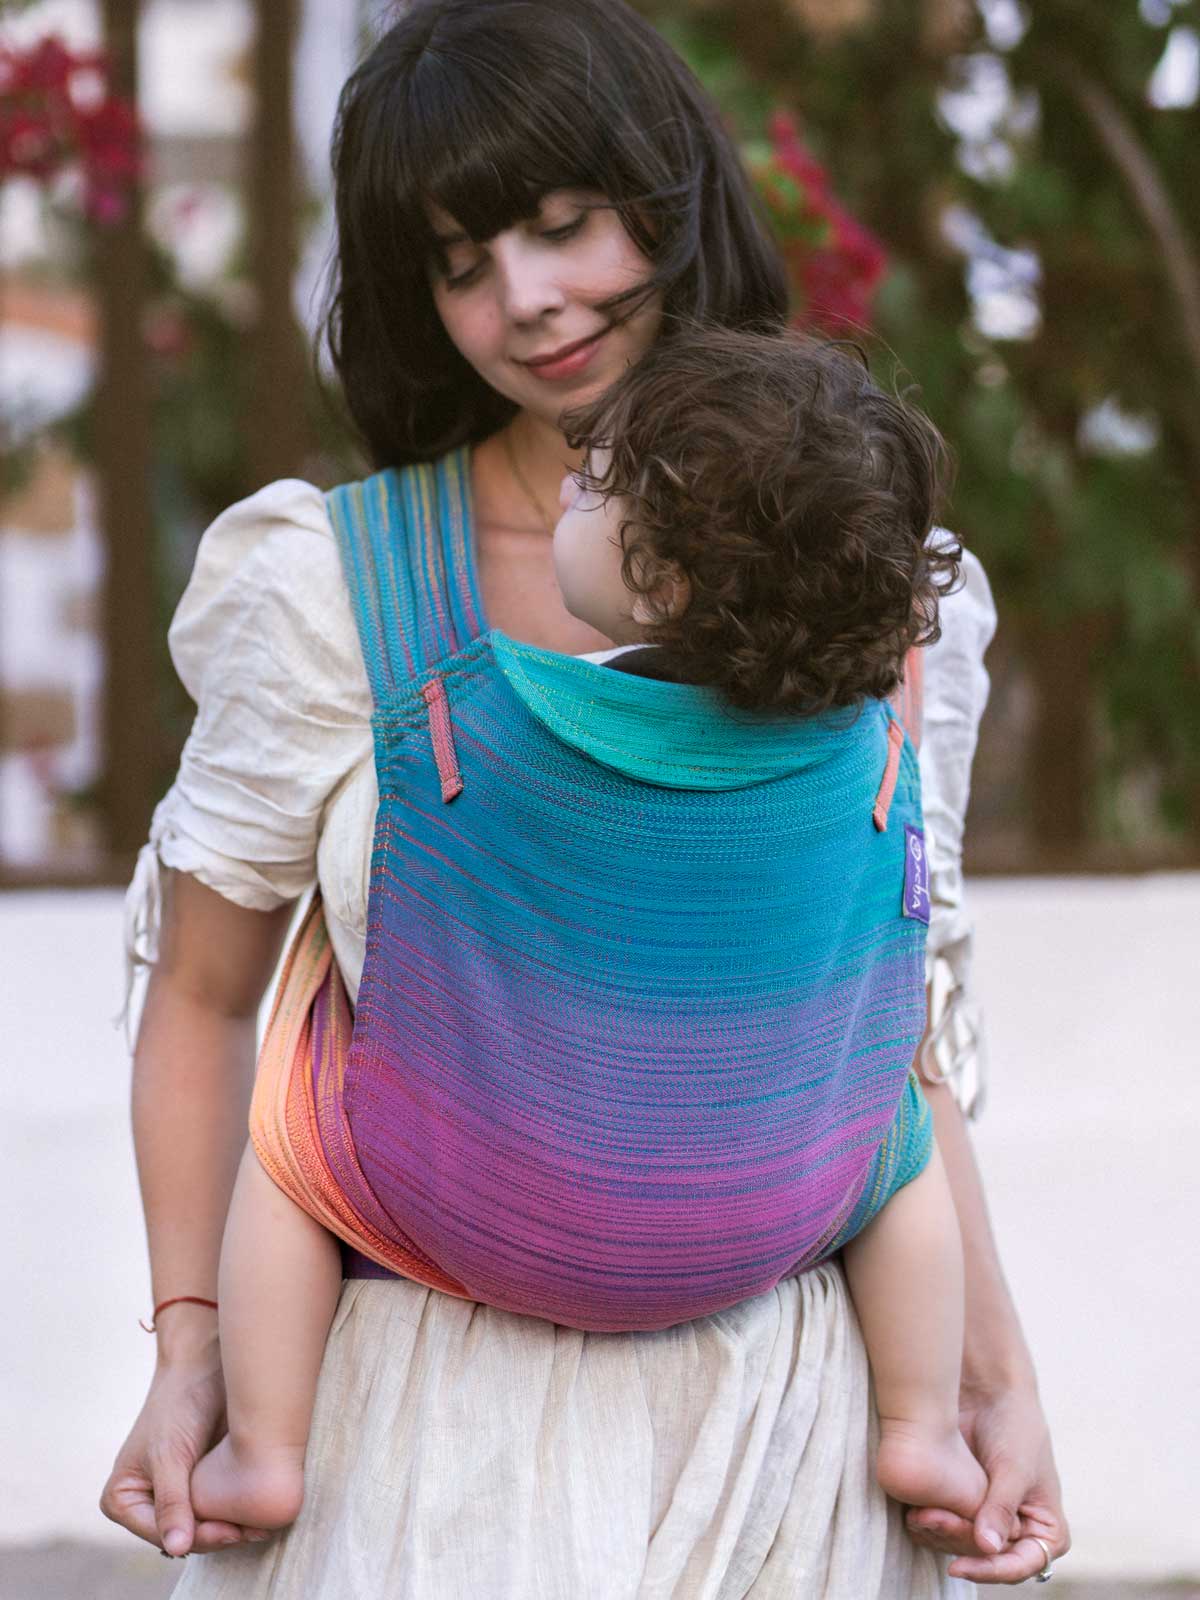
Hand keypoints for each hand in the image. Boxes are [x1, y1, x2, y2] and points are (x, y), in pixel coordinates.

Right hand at [100, 1356, 270, 1555]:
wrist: (204, 1365)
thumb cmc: (179, 1403)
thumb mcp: (170, 1455)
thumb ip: (171, 1501)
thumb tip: (176, 1548)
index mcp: (122, 1499)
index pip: (161, 1534)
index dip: (196, 1537)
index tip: (230, 1533)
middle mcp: (145, 1503)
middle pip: (182, 1535)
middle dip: (216, 1534)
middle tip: (252, 1533)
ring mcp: (173, 1495)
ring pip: (201, 1526)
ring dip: (228, 1528)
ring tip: (258, 1528)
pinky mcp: (198, 1485)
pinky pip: (215, 1510)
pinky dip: (233, 1513)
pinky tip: (256, 1516)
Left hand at [905, 1382, 1069, 1583]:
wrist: (987, 1389)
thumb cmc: (1014, 1424)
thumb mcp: (1014, 1468)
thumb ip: (1001, 1508)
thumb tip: (988, 1547)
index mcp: (1046, 1529)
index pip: (1021, 1565)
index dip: (992, 1571)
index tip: (960, 1566)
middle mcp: (1018, 1531)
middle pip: (987, 1558)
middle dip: (958, 1544)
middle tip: (931, 1522)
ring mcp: (989, 1519)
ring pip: (964, 1547)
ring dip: (940, 1535)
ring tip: (920, 1516)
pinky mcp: (963, 1505)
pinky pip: (947, 1528)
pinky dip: (932, 1523)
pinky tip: (916, 1512)